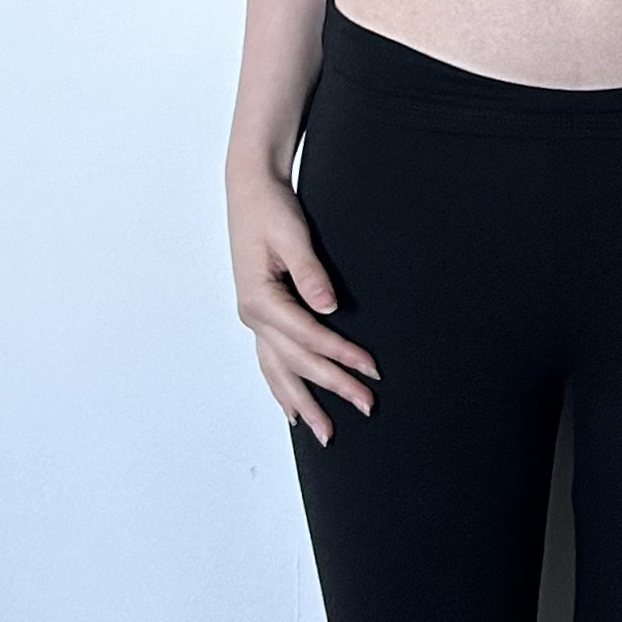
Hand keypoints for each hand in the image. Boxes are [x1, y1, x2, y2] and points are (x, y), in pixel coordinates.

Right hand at [230, 170, 377, 446]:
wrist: (249, 189)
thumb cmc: (270, 208)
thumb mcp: (293, 235)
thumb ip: (310, 273)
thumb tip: (329, 307)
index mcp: (260, 299)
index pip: (309, 337)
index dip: (341, 355)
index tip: (371, 370)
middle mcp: (253, 315)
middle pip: (297, 362)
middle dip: (332, 387)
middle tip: (366, 407)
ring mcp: (254, 318)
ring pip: (279, 371)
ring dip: (303, 401)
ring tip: (324, 432)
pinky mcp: (260, 314)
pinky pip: (271, 360)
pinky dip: (282, 386)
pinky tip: (292, 408)